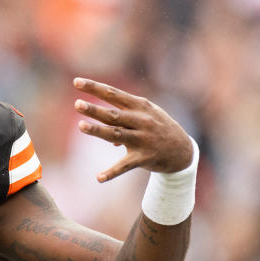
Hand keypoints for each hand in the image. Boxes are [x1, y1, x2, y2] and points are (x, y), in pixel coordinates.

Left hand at [73, 77, 192, 181]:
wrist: (183, 150)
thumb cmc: (159, 127)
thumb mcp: (145, 115)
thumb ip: (122, 118)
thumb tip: (105, 131)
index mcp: (140, 106)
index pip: (113, 94)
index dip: (95, 88)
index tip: (76, 82)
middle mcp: (141, 121)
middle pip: (113, 114)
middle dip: (95, 109)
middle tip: (77, 104)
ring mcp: (143, 139)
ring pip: (116, 135)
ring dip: (98, 131)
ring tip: (81, 126)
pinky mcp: (144, 158)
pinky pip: (125, 166)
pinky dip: (112, 172)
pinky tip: (99, 178)